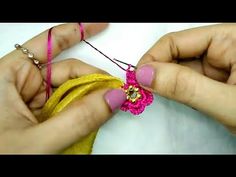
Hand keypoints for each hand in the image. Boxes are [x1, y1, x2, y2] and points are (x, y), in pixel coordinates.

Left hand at [0, 23, 125, 152]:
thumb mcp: (36, 140)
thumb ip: (78, 119)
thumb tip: (113, 98)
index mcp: (9, 76)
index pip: (49, 43)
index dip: (78, 31)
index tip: (102, 25)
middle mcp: (20, 83)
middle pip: (66, 71)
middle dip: (93, 79)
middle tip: (115, 93)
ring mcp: (31, 100)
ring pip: (69, 91)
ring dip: (89, 98)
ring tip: (106, 107)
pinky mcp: (39, 115)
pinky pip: (67, 106)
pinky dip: (82, 111)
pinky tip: (91, 116)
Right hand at [136, 24, 235, 133]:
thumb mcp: (228, 102)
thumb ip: (185, 87)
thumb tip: (145, 75)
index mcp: (232, 39)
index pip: (178, 41)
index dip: (154, 58)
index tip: (138, 79)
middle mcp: (224, 48)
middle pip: (178, 54)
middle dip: (158, 71)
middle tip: (142, 90)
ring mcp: (219, 65)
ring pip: (181, 69)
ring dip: (167, 82)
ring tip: (155, 95)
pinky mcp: (216, 81)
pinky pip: (189, 82)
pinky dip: (177, 90)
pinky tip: (171, 97)